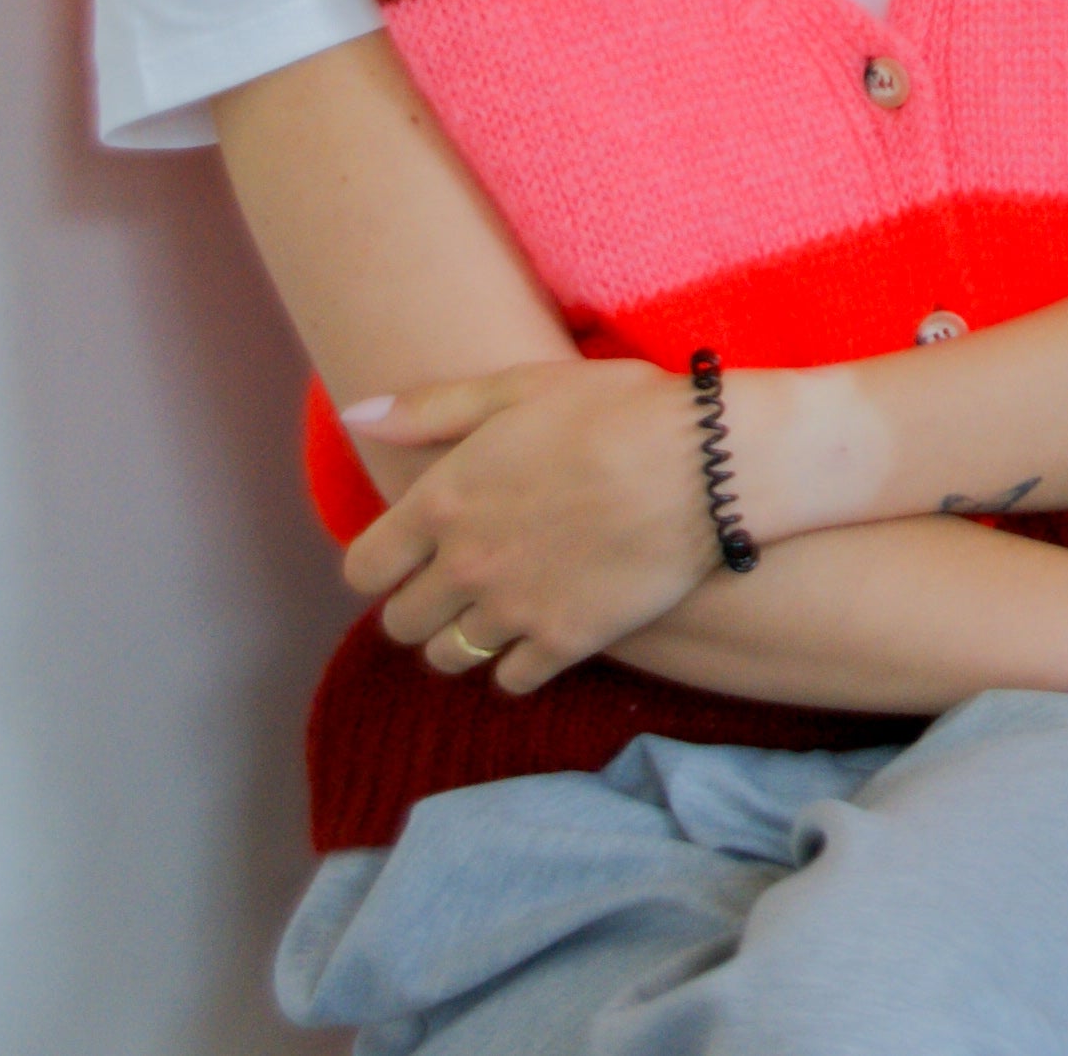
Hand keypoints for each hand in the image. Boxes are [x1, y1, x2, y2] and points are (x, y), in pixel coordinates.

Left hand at [338, 356, 747, 691]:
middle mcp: (465, 564)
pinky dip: (517, 665)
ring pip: (449, 657)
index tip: (408, 557)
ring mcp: (515, 610)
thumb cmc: (619, 409)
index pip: (364, 568)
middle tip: (454, 586)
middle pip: (401, 623)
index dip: (379, 566)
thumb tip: (356, 416)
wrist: (711, 461)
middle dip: (418, 606)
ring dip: (461, 640)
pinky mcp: (567, 640)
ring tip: (495, 614)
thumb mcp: (520, 387)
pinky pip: (511, 681)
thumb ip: (431, 408)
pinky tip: (541, 634)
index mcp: (443, 501)